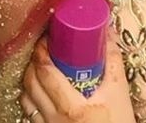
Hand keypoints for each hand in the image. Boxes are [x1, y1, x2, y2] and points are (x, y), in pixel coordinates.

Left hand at [20, 35, 134, 122]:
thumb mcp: (119, 94)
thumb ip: (113, 61)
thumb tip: (107, 31)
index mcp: (72, 107)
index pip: (45, 72)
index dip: (41, 51)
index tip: (46, 38)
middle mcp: (56, 118)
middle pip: (31, 81)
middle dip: (34, 61)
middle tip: (44, 49)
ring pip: (26, 96)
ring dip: (30, 78)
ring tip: (40, 66)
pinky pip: (29, 111)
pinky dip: (30, 96)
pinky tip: (39, 89)